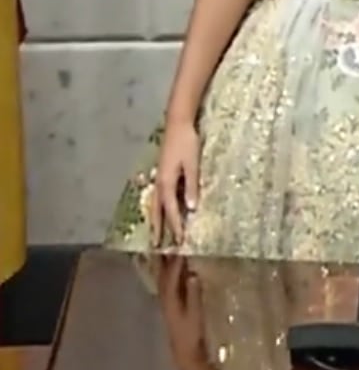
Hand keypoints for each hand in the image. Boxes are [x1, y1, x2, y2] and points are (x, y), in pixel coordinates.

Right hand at [155, 122, 200, 246]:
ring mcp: (159, 178)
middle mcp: (159, 183)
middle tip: (158, 246)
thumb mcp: (192, 164)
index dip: (175, 226)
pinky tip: (162, 212)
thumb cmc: (187, 143)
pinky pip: (158, 197)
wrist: (177, 123)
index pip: (170, 211)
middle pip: (158, 211)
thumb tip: (191, 208)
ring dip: (156, 220)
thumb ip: (191, 186)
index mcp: (166, 183)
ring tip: (156, 234)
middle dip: (158, 229)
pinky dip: (159, 208)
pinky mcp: (162, 173)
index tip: (179, 241)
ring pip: (155, 205)